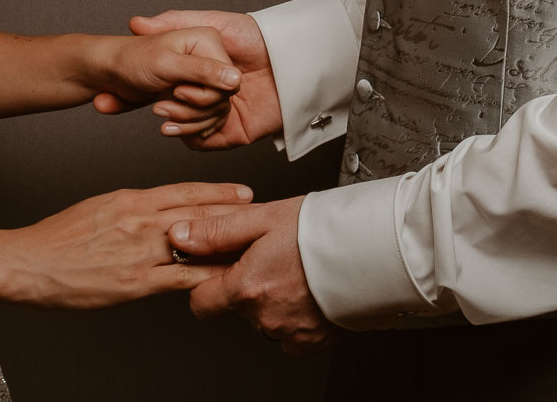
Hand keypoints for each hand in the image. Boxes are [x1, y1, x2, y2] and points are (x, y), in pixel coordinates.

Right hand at [6, 182, 253, 308]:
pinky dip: (206, 276)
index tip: (242, 191)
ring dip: (227, 243)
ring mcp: (141, 251)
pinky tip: (225, 278)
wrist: (31, 263)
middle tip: (262, 211)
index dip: (219, 191)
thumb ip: (132, 207)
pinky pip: (182, 278)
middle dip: (234, 212)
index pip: (185, 191)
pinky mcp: (137, 282)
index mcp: (132, 199)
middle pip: (200, 212)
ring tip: (254, 244)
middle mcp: (142, 220)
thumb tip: (154, 208)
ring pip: (197, 243)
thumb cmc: (59, 237)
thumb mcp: (100, 206)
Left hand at [86, 27, 242, 140]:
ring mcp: (201, 77)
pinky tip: (167, 126)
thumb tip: (234, 80)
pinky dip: (185, 126)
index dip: (203, 95)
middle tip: (160, 106)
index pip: (228, 82)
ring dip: (186, 120)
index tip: (176, 92)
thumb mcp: (166, 64)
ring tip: (157, 110)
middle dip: (191, 110)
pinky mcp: (192, 93)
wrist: (106, 70)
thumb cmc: (131, 60)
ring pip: (213, 112)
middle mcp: (209, 57)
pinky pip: (203, 118)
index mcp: (208, 40)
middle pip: (222, 99)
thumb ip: (202, 71)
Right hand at [105, 10, 282, 148]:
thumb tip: (137, 23)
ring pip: (190, 127)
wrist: (294, 59)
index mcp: (203, 73)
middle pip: (179, 109)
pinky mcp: (236, 132)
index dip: (159, 89)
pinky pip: (208, 143)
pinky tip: (191, 127)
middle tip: (160, 104)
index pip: (173, 86)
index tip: (153, 88)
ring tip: (172, 113)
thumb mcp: (215, 22)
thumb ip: (176, 20)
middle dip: (168, 108)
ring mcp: (223, 114)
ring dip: (180, 122)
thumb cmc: (259, 37)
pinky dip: (196, 138)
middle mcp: (211, 94)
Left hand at [175, 196, 342, 355]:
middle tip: (274, 259)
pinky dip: (297, 320)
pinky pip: (295, 338)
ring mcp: (291, 332)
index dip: (208, 284)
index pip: (202, 303)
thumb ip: (216, 231)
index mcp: (246, 286)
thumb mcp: (264, 216)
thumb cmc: (326, 227)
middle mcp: (265, 316)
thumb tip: (179, 237)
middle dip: (248, 287)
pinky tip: (310, 295)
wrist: (377, 249)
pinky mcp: (316, 341)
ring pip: (267, 323)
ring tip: (297, 273)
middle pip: (238, 309)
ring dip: (274, 303)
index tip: (223, 270)